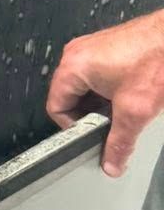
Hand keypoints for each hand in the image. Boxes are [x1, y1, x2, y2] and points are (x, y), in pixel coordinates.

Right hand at [47, 9, 163, 177]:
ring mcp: (92, 47)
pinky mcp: (107, 46)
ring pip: (85, 87)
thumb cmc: (158, 59)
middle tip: (113, 122)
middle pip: (70, 97)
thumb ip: (120, 142)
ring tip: (126, 106)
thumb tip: (111, 162)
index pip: (55, 107)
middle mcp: (77, 53)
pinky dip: (110, 89)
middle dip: (91, 114)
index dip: (74, 126)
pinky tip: (131, 93)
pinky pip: (97, 74)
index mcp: (74, 66)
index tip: (92, 134)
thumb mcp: (135, 111)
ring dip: (102, 102)